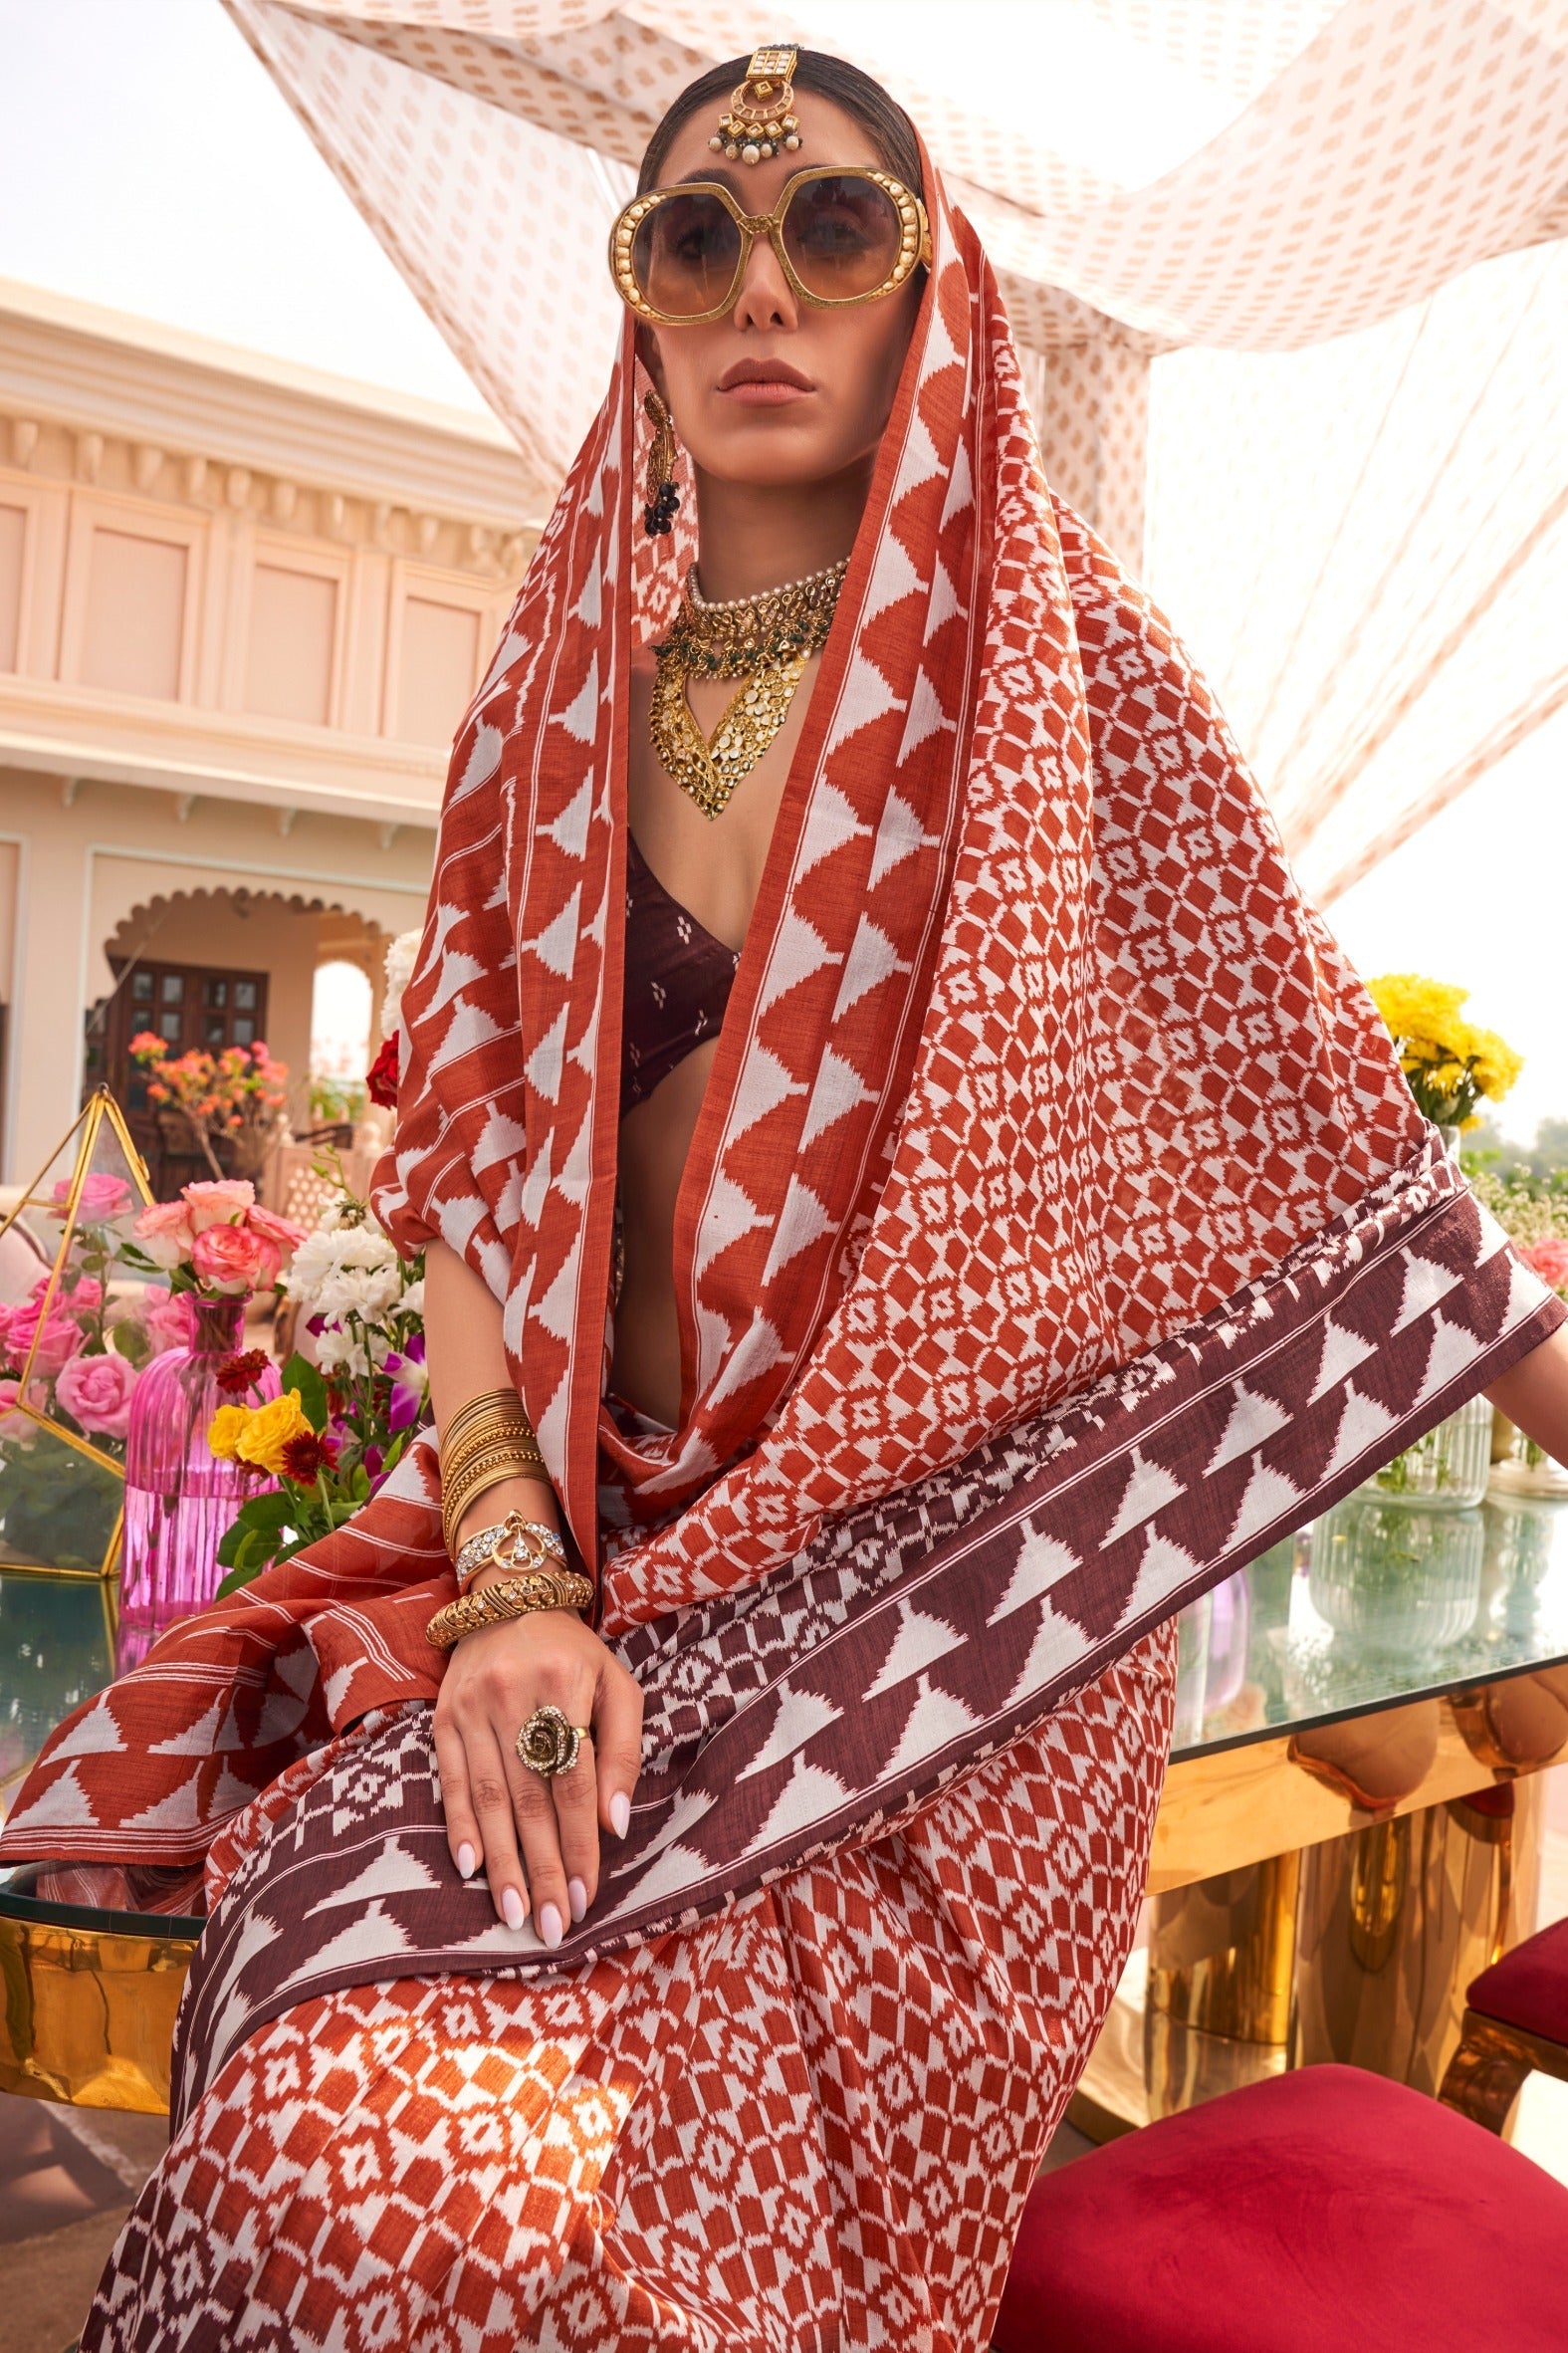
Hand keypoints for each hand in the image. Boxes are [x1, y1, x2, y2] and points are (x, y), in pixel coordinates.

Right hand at [432, 1601, 642, 1943]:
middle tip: (551, 1925)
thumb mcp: (617, 1685)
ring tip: (515, 1913)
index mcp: (565, 1684)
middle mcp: (513, 1695)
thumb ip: (623, 1752)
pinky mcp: (443, 1718)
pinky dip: (459, 1827)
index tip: (587, 1896)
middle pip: (529, 1798)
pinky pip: (451, 1781)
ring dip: (502, 1862)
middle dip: (542, 1868)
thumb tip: (616, 1824)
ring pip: (489, 1798)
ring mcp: (471, 1708)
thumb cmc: (575, 1653)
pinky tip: (471, 1868)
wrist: (508, 1597)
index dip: (579, 1842)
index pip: (573, 1780)